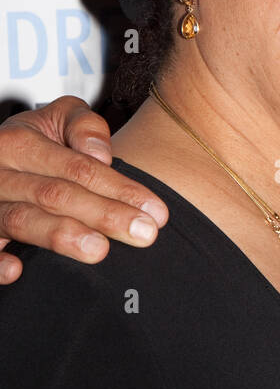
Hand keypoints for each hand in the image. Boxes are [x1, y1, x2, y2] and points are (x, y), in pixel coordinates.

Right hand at [0, 97, 167, 282]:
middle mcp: (0, 173)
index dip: (119, 189)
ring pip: (21, 220)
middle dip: (103, 214)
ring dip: (60, 236)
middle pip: (55, 195)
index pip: (79, 168)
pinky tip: (18, 269)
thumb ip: (83, 126)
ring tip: (99, 250)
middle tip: (143, 233)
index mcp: (22, 142)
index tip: (154, 211)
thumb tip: (100, 154)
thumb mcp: (58, 118)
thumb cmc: (33, 141)